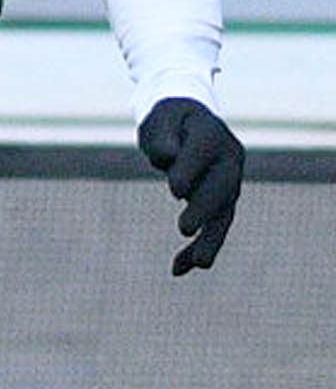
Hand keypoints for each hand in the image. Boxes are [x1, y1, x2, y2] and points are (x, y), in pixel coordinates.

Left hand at [138, 95, 242, 274]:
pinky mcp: (219, 200)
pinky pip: (212, 225)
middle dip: (204, 209)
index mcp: (212, 134)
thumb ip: (163, 136)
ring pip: (223, 213)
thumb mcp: (161, 119)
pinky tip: (179, 269)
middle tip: (183, 229)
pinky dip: (197, 246)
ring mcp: (227, 181)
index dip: (191, 170)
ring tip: (200, 264)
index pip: (204, 152)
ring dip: (211, 239)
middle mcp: (228, 159)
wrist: (188, 122)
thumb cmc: (169, 119)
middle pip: (220, 187)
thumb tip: (167, 156)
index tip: (174, 190)